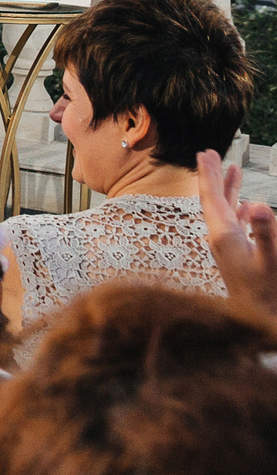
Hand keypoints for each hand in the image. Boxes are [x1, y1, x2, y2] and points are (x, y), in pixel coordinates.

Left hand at [199, 150, 276, 322]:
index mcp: (224, 236)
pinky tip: (248, 207)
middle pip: (214, 200)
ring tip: (232, 170)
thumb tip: (260, 205)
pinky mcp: (237, 256)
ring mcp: (228, 248)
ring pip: (225, 211)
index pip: (212, 198)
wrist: (259, 322)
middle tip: (210, 153)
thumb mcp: (272, 260)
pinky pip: (236, 225)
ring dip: (228, 190)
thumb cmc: (268, 294)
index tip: (204, 153)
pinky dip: (240, 210)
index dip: (209, 174)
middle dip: (213, 176)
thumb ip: (267, 233)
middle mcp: (221, 239)